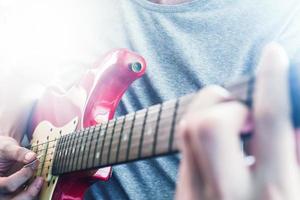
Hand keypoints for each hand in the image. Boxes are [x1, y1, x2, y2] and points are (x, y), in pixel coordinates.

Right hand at [0, 136, 42, 199]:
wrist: (4, 154)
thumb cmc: (3, 151)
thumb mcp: (8, 148)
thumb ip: (18, 152)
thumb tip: (32, 157)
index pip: (7, 185)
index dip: (23, 176)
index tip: (32, 163)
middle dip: (29, 190)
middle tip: (40, 178)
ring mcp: (6, 196)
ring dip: (33, 193)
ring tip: (40, 181)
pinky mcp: (15, 195)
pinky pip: (25, 199)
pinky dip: (33, 193)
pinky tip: (38, 184)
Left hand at [175, 43, 299, 199]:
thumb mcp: (299, 189)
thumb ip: (298, 154)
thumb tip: (294, 118)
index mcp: (274, 191)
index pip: (270, 120)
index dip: (272, 80)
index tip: (272, 56)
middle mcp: (229, 192)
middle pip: (211, 122)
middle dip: (226, 102)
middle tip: (242, 110)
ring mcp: (197, 195)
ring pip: (188, 129)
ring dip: (208, 112)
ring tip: (228, 122)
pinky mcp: (182, 196)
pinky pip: (182, 148)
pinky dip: (198, 133)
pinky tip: (216, 145)